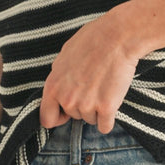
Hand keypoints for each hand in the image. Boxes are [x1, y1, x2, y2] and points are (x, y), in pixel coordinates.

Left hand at [39, 9, 139, 133]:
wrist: (117, 38)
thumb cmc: (92, 41)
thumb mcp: (64, 56)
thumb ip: (59, 77)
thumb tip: (59, 88)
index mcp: (53, 86)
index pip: (47, 118)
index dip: (58, 116)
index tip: (66, 113)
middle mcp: (67, 99)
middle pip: (74, 117)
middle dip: (83, 106)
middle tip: (93, 86)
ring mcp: (86, 105)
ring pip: (91, 120)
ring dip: (98, 109)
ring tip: (104, 86)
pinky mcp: (106, 108)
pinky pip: (105, 126)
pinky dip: (110, 118)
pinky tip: (113, 99)